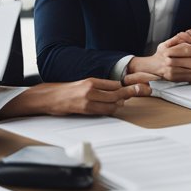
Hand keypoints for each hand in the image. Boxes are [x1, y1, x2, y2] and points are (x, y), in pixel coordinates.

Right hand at [1, 76, 153, 117]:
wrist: (49, 98)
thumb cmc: (65, 92)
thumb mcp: (83, 84)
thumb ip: (98, 87)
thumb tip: (114, 90)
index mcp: (91, 80)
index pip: (114, 83)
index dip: (127, 86)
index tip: (138, 85)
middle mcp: (91, 88)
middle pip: (117, 92)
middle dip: (130, 93)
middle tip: (141, 91)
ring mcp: (88, 99)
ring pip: (113, 102)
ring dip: (121, 103)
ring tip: (124, 101)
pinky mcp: (85, 109)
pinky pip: (104, 110)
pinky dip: (112, 109)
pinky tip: (114, 107)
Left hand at [130, 26, 190, 82]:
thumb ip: (189, 39)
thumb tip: (179, 37)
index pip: (182, 50)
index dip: (171, 51)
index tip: (165, 51)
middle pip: (176, 62)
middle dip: (167, 60)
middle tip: (162, 58)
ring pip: (175, 71)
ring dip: (167, 68)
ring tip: (163, 65)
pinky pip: (179, 78)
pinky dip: (171, 76)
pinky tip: (168, 72)